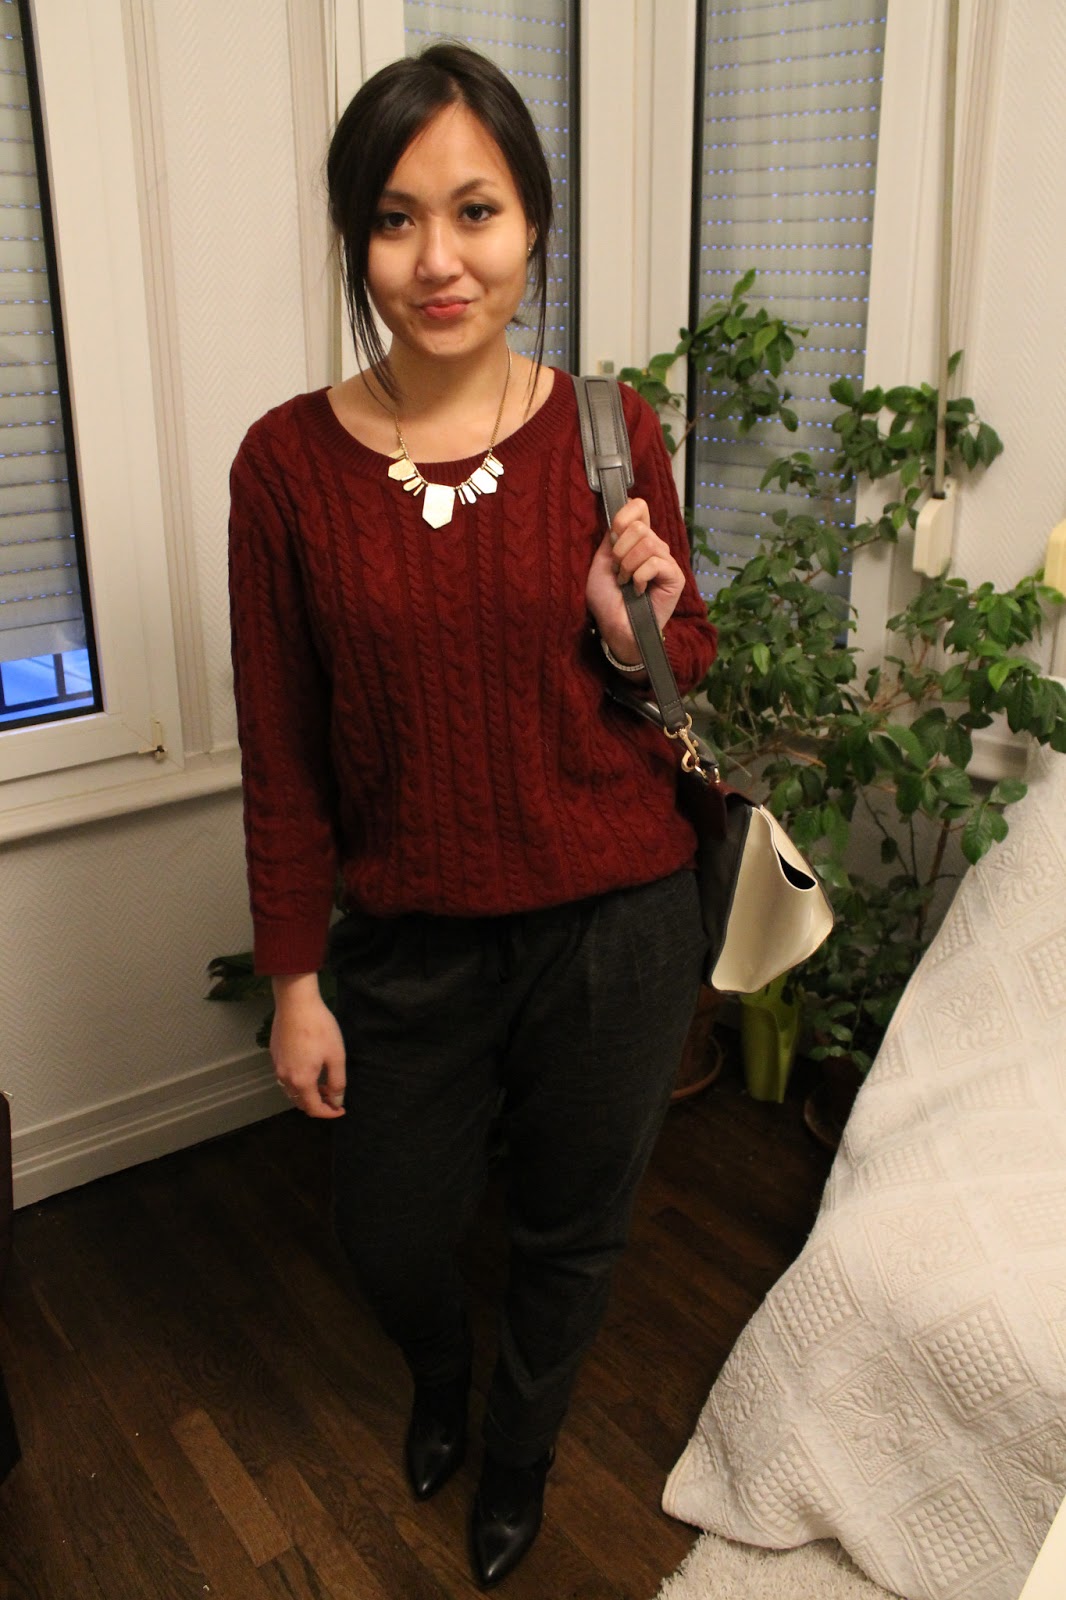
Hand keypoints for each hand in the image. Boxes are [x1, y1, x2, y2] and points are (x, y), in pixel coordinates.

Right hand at [270, 973, 346, 1119]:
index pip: (314, 1109)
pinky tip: (309, 1068)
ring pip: (291, 1091)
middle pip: (300, 1103)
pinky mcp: (274, 1055)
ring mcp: (277, 1066)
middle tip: (334, 1095)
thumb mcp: (336, 1056)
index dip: (329, 1113)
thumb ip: (337, 1083)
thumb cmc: (319, 1028)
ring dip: (307, 1093)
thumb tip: (336, 1101)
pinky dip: (298, 1081)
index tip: (341, 1109)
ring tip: (323, 1083)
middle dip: (318, 1104)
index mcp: (302, 1081)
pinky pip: (285, 1077)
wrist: (295, 1003)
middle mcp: (285, 1078)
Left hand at [585, 497, 686, 663]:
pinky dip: (639, 577)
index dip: (624, 515)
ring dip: (628, 566)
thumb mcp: (601, 563)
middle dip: (620, 551)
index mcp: (637, 539)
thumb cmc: (607, 600)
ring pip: (646, 544)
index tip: (613, 536)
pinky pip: (655, 563)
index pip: (639, 507)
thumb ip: (611, 539)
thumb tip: (620, 517)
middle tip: (618, 572)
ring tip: (626, 583)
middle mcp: (654, 546)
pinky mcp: (674, 576)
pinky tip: (638, 590)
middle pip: (639, 527)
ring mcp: (666, 561)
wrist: (615, 627)